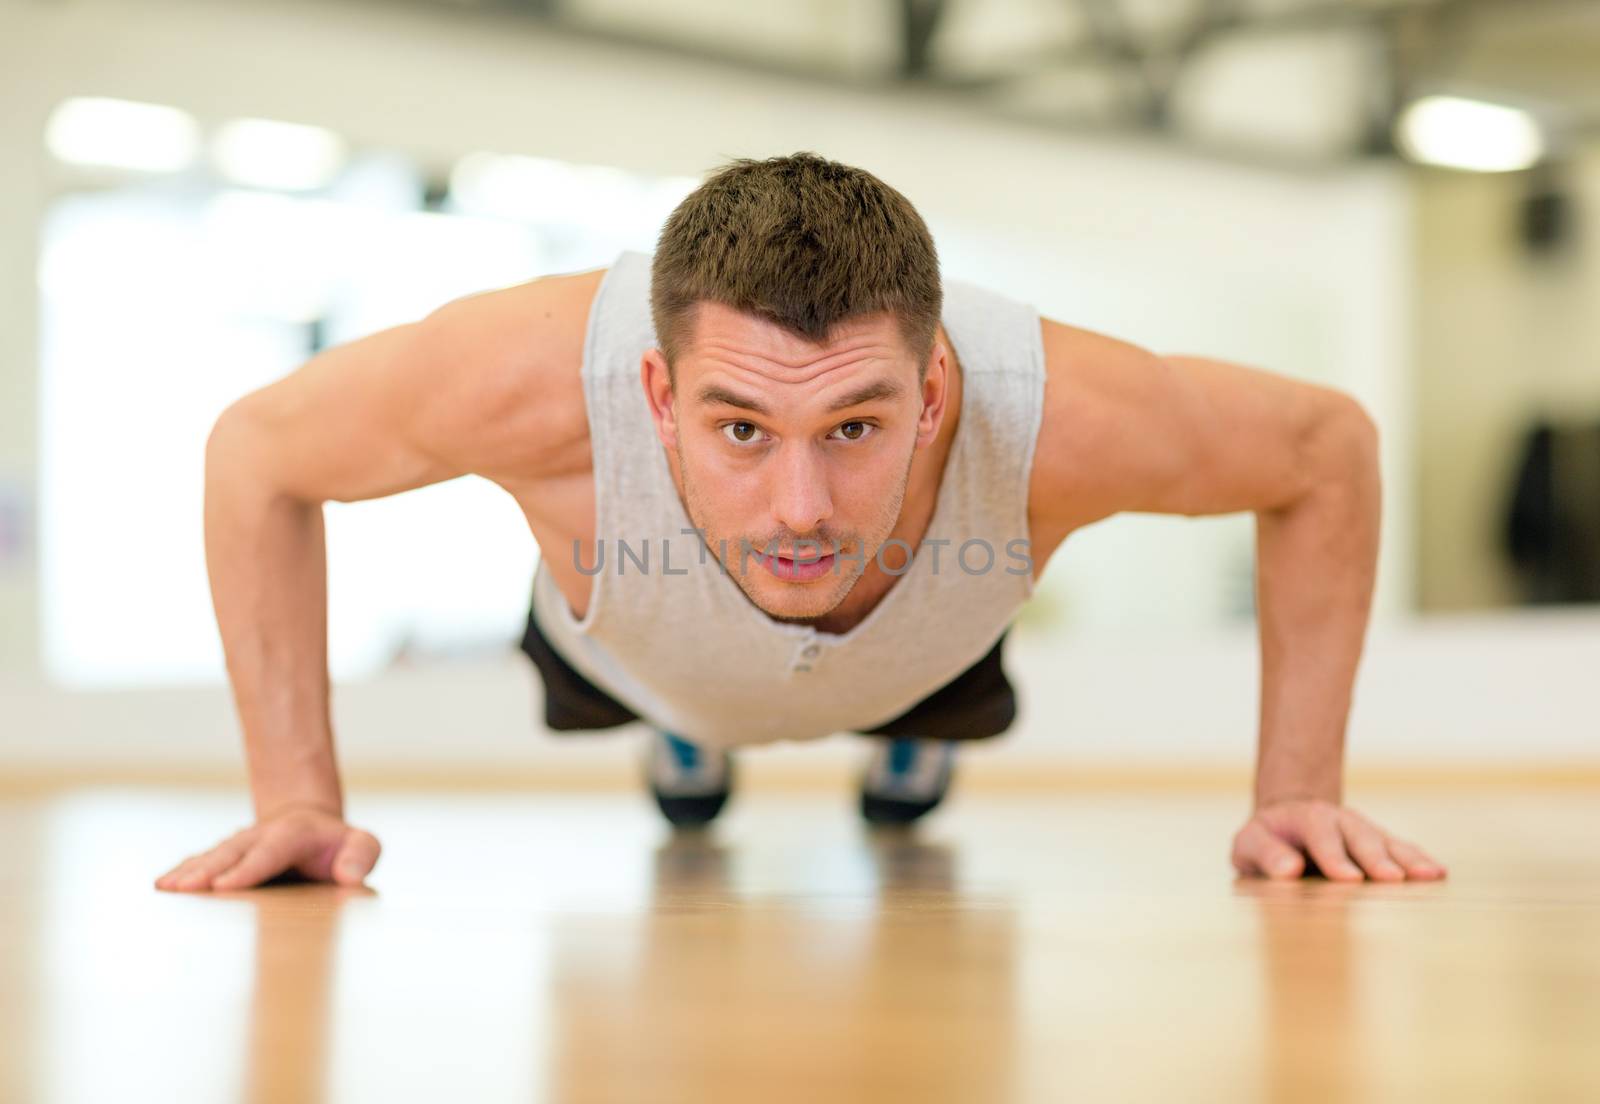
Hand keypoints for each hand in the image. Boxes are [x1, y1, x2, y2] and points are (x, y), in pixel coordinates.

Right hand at [154, 804, 380, 891]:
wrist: (310, 826)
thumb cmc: (339, 844)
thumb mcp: (362, 844)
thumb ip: (362, 856)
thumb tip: (350, 878)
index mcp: (293, 834)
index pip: (269, 852)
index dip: (247, 869)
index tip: (223, 886)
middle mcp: (259, 836)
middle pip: (231, 853)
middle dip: (207, 870)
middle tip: (183, 888)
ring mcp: (239, 845)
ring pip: (210, 857)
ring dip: (187, 871)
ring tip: (164, 887)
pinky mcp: (225, 857)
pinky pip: (201, 862)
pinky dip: (182, 872)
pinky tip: (162, 886)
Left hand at [1231, 799, 1445, 882]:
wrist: (1286, 825)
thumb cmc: (1265, 841)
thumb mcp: (1248, 844)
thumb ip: (1265, 854)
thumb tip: (1288, 870)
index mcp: (1306, 818)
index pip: (1321, 834)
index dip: (1334, 855)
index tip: (1348, 878)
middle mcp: (1340, 821)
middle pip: (1360, 837)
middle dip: (1376, 858)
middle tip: (1392, 879)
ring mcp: (1362, 832)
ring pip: (1387, 842)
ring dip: (1407, 859)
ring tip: (1429, 875)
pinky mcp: (1378, 846)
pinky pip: (1401, 850)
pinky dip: (1419, 860)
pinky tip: (1438, 873)